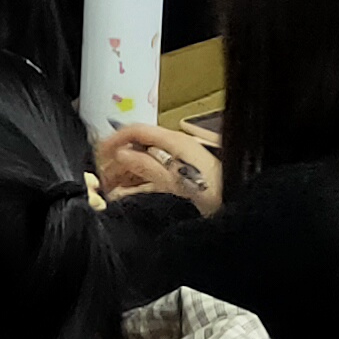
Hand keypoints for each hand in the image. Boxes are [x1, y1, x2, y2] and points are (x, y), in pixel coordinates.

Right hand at [94, 121, 222, 214]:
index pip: (138, 131)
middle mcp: (174, 150)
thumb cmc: (215, 190)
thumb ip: (149, 166)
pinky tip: (123, 195)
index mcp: (175, 142)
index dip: (116, 139)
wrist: (240, 207)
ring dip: (123, 175)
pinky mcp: (179, 182)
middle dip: (116, 161)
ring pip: (143, 165)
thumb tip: (122, 154)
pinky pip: (151, 179)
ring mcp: (177, 166)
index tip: (98, 153)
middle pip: (138, 149)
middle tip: (99, 177)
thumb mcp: (178, 179)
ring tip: (106, 189)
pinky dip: (135, 185)